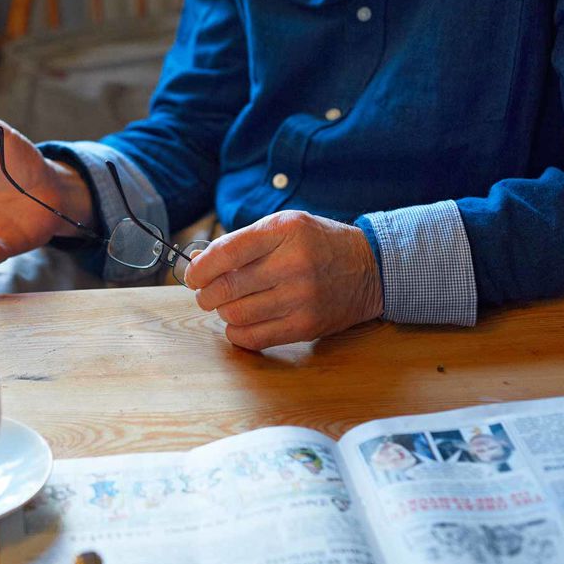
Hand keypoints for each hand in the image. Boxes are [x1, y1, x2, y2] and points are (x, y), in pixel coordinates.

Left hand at [183, 211, 382, 349]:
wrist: (371, 268)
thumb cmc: (318, 243)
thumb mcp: (284, 226)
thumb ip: (242, 241)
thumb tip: (198, 263)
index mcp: (285, 231)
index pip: (225, 253)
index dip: (199, 269)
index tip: (192, 276)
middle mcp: (294, 263)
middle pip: (226, 287)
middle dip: (206, 294)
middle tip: (207, 293)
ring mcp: (302, 297)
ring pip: (236, 314)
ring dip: (222, 312)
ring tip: (229, 304)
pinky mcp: (306, 326)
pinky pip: (254, 338)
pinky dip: (237, 333)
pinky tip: (240, 323)